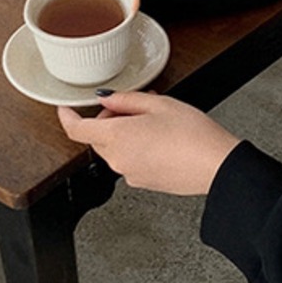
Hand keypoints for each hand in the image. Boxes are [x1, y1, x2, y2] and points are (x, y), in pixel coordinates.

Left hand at [57, 92, 240, 195]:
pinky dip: (136, 148)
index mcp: (116, 137)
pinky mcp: (143, 183)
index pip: (77, 129)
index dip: (67, 116)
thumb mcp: (158, 104)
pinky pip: (129, 161)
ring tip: (154, 122)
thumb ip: (126, 100)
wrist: (216, 166)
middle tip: (134, 107)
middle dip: (109, 120)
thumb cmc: (193, 135)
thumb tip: (108, 99)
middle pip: (98, 137)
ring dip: (124, 134)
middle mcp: (118, 160)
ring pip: (114, 149)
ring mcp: (130, 174)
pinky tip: (160, 140)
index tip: (65, 108)